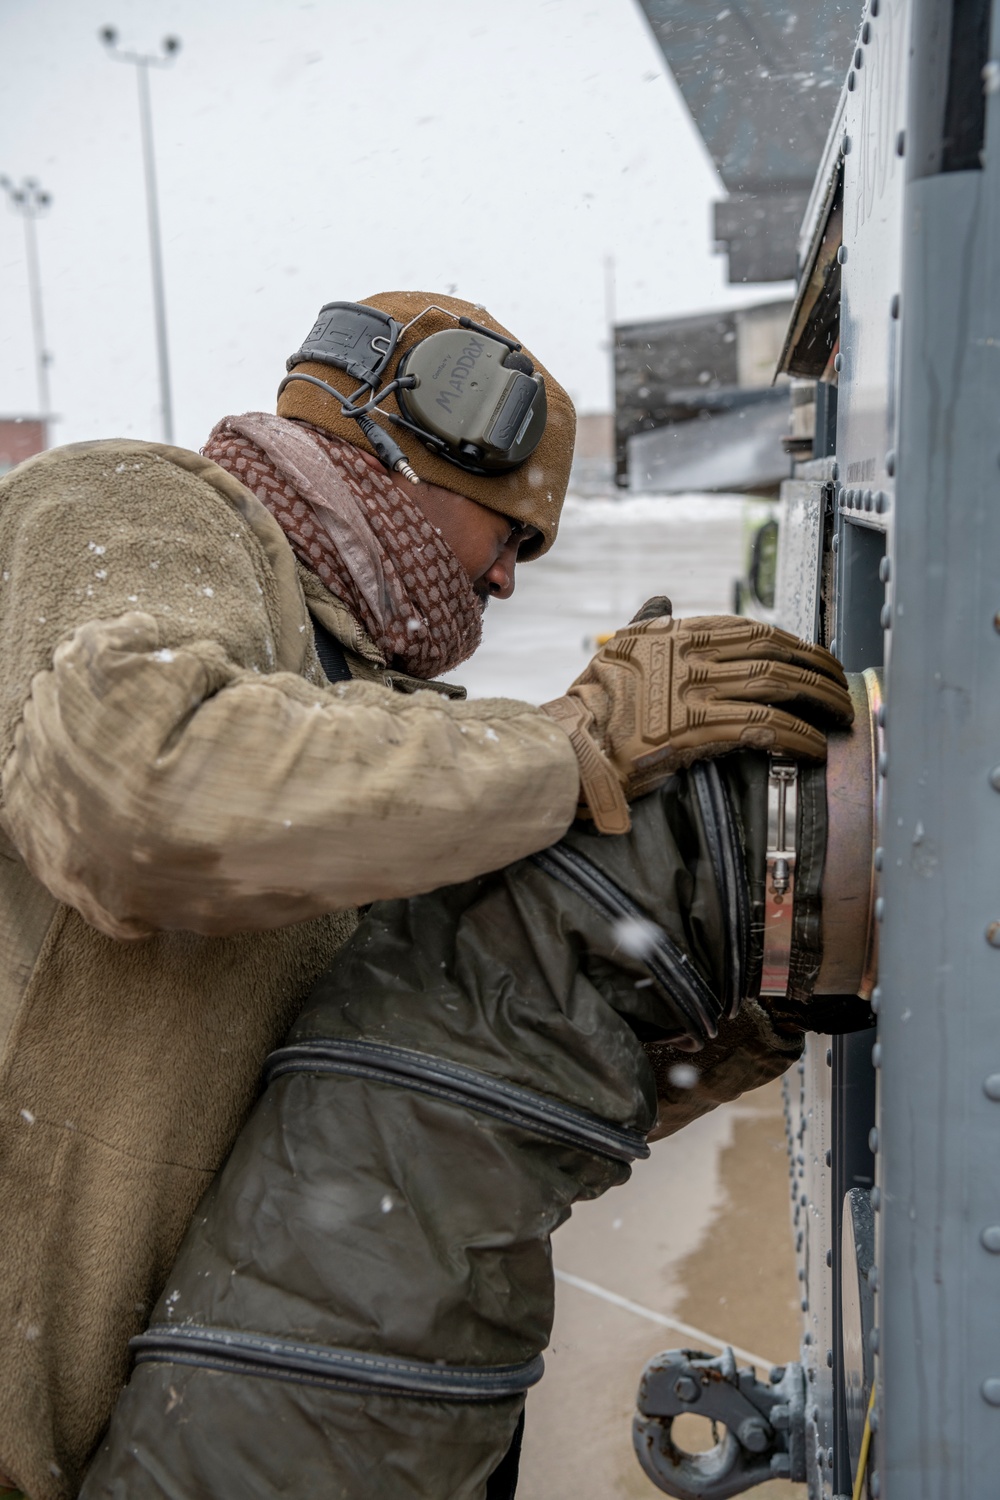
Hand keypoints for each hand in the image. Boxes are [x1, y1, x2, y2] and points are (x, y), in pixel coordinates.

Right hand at [543, 599, 852, 834]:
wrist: (568, 744)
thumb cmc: (590, 704)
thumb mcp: (616, 649)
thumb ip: (646, 624)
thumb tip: (660, 602)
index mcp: (677, 634)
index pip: (753, 630)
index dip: (795, 643)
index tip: (817, 660)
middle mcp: (690, 655)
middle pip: (775, 654)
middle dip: (818, 672)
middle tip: (841, 690)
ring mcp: (694, 691)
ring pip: (776, 686)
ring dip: (818, 702)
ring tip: (839, 717)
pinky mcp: (696, 730)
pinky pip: (762, 727)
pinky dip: (796, 736)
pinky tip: (813, 746)